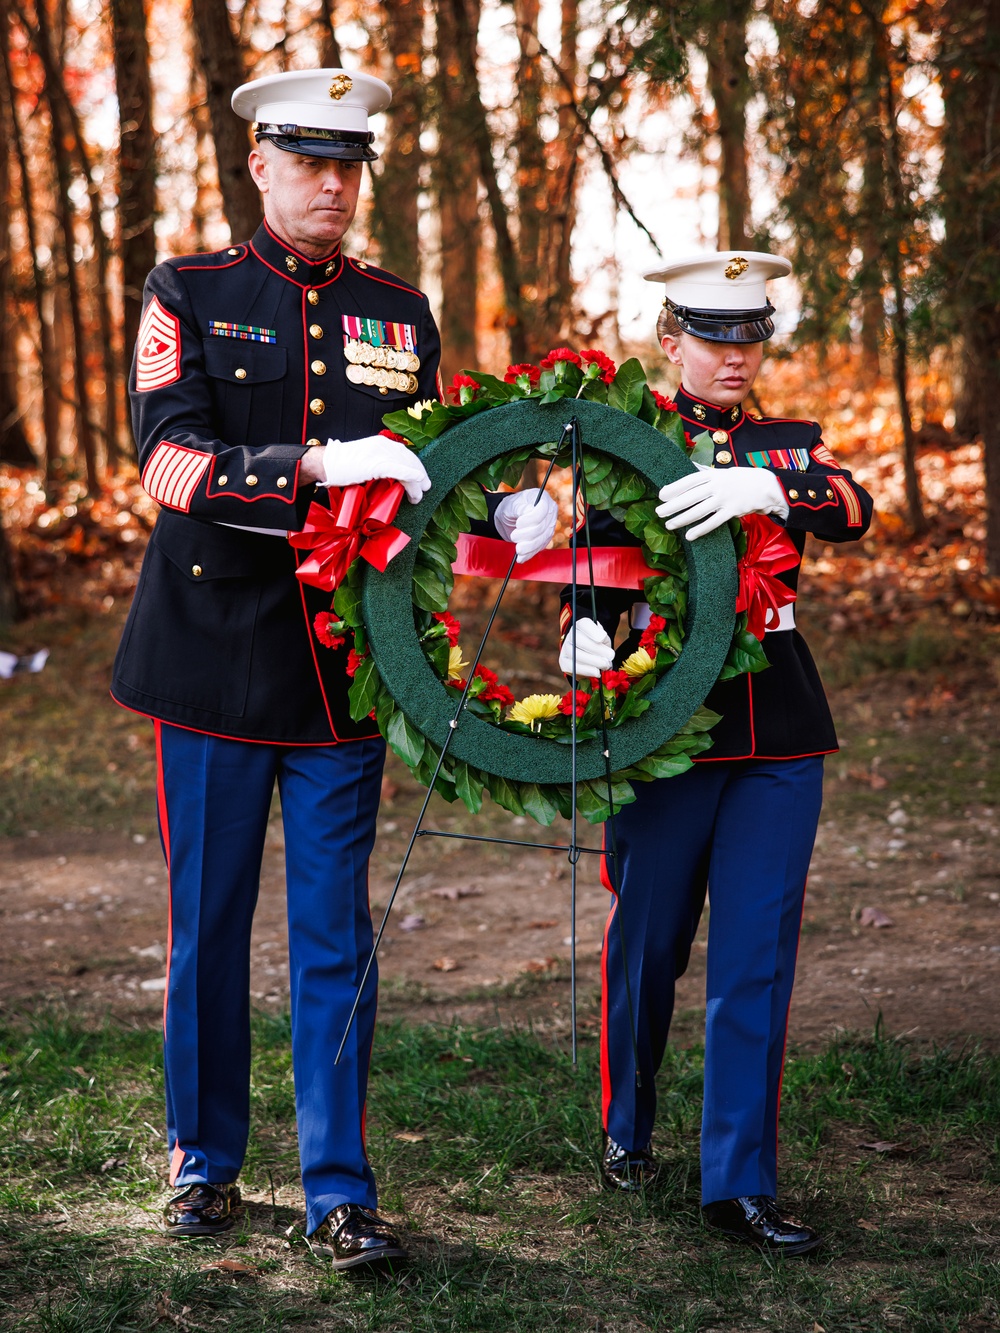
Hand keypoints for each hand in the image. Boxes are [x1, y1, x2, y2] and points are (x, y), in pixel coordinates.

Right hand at [320, 434, 430, 504]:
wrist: (326, 462)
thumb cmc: (341, 465)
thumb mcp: (366, 461)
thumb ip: (381, 466)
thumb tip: (394, 479)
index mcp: (382, 443)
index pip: (406, 454)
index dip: (416, 467)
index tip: (422, 480)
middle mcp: (383, 444)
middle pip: (409, 460)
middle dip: (420, 476)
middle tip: (425, 489)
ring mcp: (379, 453)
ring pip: (406, 467)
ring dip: (415, 484)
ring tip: (417, 496)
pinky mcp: (375, 463)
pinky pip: (398, 469)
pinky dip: (410, 476)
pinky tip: (418, 482)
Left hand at [493, 488, 558, 562]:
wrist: (510, 518)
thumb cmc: (511, 507)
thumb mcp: (512, 504)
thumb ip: (519, 507)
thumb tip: (528, 510)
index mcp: (543, 500)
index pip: (542, 511)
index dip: (531, 519)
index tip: (518, 523)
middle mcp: (549, 514)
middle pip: (542, 528)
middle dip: (526, 534)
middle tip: (514, 536)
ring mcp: (548, 528)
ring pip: (541, 540)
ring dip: (528, 547)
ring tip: (517, 549)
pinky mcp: (544, 540)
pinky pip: (538, 549)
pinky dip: (529, 554)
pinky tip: (521, 558)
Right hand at [558, 617, 613, 677]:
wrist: (589, 657)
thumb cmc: (598, 645)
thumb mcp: (604, 639)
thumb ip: (605, 642)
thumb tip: (607, 655)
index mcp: (581, 625)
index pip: (584, 624)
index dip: (592, 631)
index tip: (602, 639)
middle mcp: (571, 635)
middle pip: (579, 640)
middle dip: (596, 649)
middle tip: (610, 656)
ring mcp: (565, 648)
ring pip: (576, 654)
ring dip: (593, 661)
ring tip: (605, 665)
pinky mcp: (564, 662)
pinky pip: (573, 667)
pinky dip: (587, 671)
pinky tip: (597, 672)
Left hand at [655, 466, 787, 539]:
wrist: (768, 485)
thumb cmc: (742, 479)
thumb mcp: (723, 471)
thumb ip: (706, 472)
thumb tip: (689, 466)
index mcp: (713, 474)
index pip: (690, 480)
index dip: (674, 487)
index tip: (661, 494)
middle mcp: (718, 485)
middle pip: (691, 496)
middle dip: (673, 505)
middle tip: (659, 512)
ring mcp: (725, 498)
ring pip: (699, 510)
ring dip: (682, 519)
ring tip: (669, 524)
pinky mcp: (733, 511)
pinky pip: (714, 522)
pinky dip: (701, 529)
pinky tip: (689, 535)